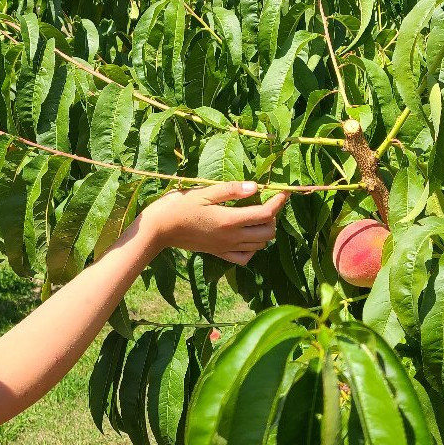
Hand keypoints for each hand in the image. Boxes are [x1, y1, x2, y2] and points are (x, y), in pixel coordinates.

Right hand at [135, 181, 289, 265]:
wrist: (160, 229)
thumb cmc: (179, 206)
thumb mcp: (204, 192)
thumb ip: (231, 190)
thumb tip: (256, 187)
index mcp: (229, 220)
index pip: (265, 214)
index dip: (278, 202)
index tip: (284, 192)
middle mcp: (231, 237)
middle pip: (268, 232)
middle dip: (273, 216)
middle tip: (266, 202)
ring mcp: (226, 247)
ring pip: (260, 244)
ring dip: (264, 230)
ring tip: (257, 215)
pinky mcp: (219, 253)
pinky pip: (245, 257)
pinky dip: (253, 248)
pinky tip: (246, 236)